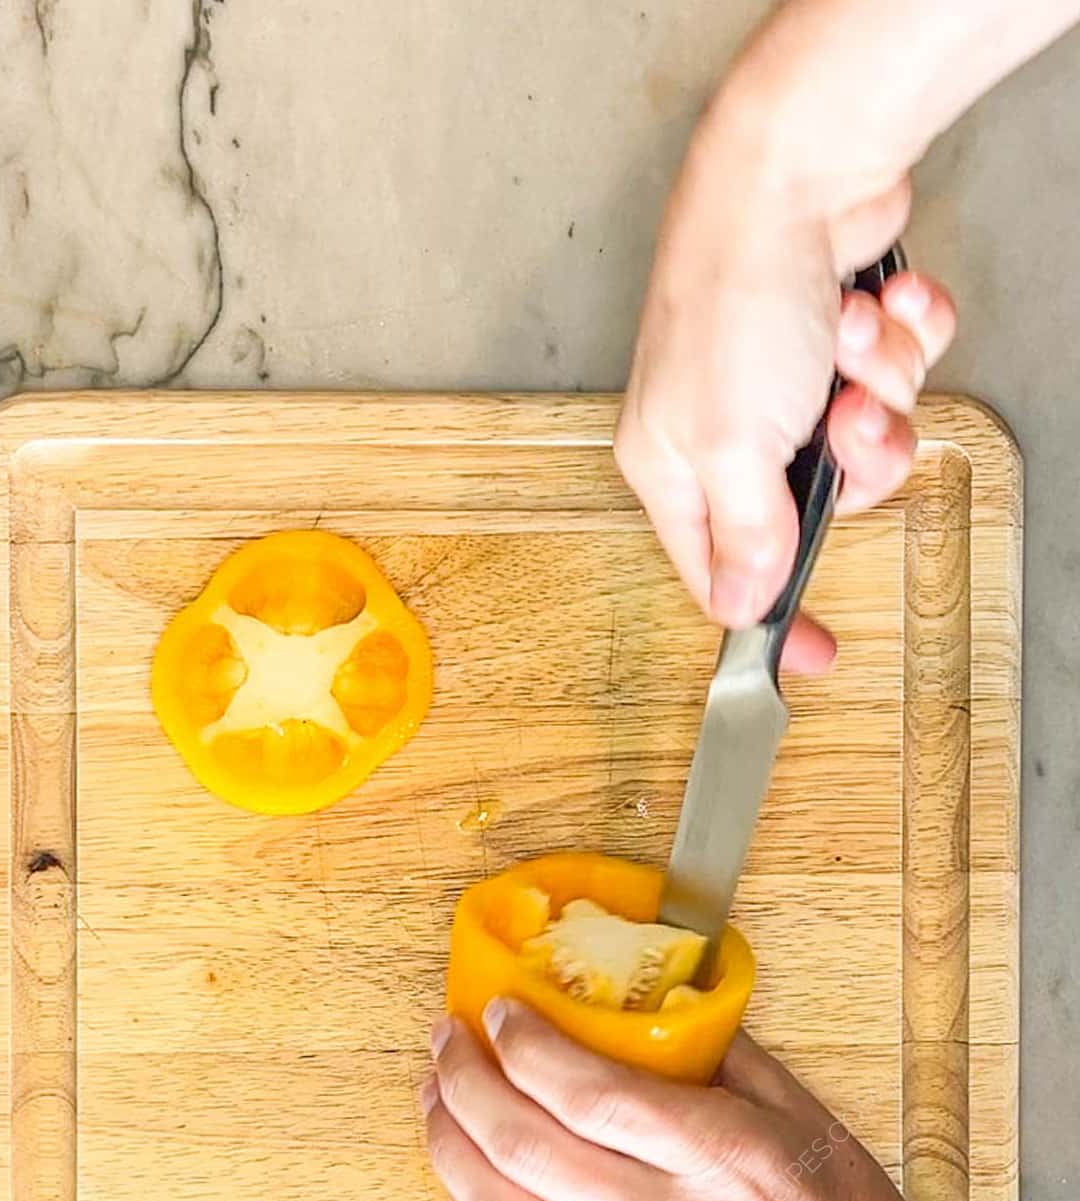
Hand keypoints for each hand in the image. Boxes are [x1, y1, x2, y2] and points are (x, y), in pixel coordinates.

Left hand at [422, 1005, 938, 1200]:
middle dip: (466, 1079)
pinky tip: (463, 1162)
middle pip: (523, 1144)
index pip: (587, 1092)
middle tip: (449, 1038)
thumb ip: (715, 1047)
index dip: (526, 1044)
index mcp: (715, 1157)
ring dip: (449, 1141)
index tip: (501, 1008)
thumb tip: (642, 994)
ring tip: (437, 1093)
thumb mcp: (795, 1106)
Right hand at [615, 90, 955, 672]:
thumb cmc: (735, 296)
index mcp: (673, 466)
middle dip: (856, 462)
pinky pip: (896, 373)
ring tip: (856, 340)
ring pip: (867, 437)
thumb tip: (743, 602)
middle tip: (849, 421)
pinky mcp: (837, 333)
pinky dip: (900, 339)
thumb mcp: (730, 447)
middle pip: (815, 506)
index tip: (814, 653)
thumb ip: (744, 536)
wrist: (793, 172)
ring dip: (882, 389)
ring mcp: (784, 379)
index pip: (717, 575)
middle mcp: (723, 428)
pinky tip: (875, 303)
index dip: (771, 612)